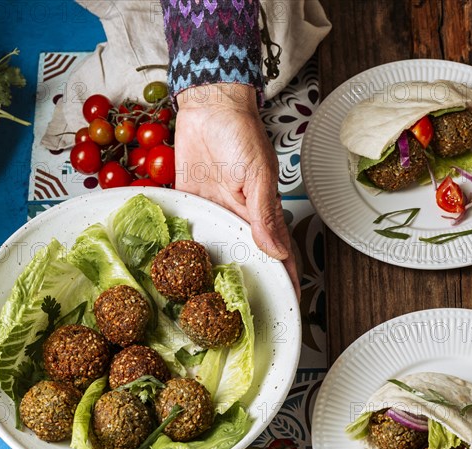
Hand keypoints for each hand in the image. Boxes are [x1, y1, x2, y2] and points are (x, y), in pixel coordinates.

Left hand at [173, 83, 299, 296]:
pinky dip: (189, 250)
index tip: (288, 308)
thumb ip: (264, 215)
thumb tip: (277, 252)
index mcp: (262, 213)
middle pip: (249, 259)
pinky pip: (192, 231)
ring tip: (212, 305)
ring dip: (218, 274)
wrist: (207, 107)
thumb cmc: (240, 133)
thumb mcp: (257, 175)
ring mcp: (215, 213)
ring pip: (220, 250)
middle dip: (249, 286)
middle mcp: (240, 218)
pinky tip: (183, 269)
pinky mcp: (192, 204)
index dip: (285, 281)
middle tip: (243, 318)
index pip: (280, 255)